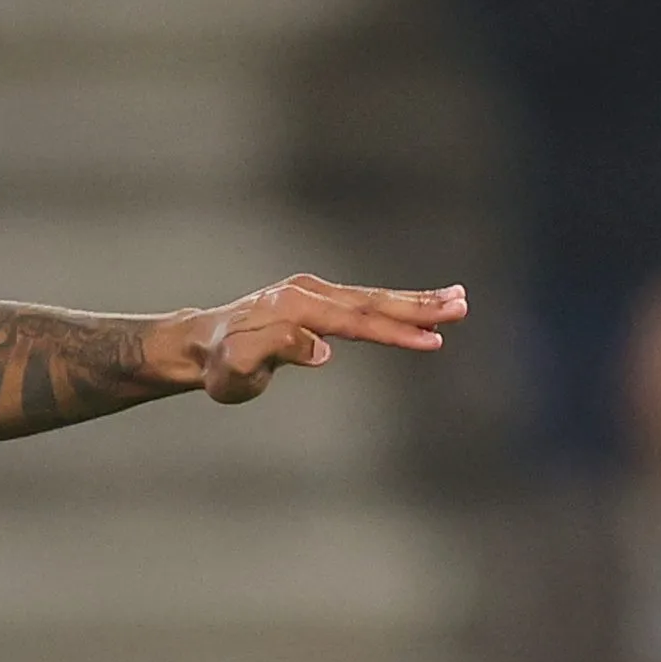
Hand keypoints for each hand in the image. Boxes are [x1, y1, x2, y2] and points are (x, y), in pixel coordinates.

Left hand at [187, 278, 464, 401]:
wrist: (199, 344)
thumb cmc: (218, 366)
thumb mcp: (238, 370)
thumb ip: (276, 354)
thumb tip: (323, 350)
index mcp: (295, 309)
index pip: (356, 323)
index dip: (395, 333)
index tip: (432, 341)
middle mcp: (308, 292)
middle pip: (372, 302)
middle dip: (419, 306)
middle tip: (461, 306)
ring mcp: (313, 291)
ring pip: (372, 297)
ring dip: (415, 299)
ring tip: (457, 299)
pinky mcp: (316, 296)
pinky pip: (361, 299)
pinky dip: (393, 300)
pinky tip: (418, 303)